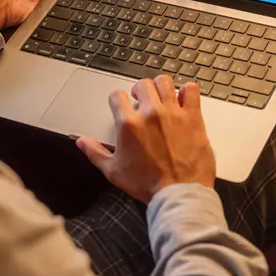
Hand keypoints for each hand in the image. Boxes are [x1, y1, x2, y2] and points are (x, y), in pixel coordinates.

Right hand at [77, 75, 215, 203]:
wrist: (178, 193)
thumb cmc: (148, 184)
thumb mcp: (114, 171)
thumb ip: (96, 152)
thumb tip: (83, 142)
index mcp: (129, 124)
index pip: (117, 96)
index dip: (117, 99)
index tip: (121, 104)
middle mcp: (150, 113)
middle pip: (142, 85)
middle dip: (139, 90)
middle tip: (141, 99)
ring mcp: (173, 113)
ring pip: (164, 82)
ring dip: (160, 87)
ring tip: (161, 96)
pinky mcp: (193, 117)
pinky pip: (192, 91)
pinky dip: (188, 91)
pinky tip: (184, 99)